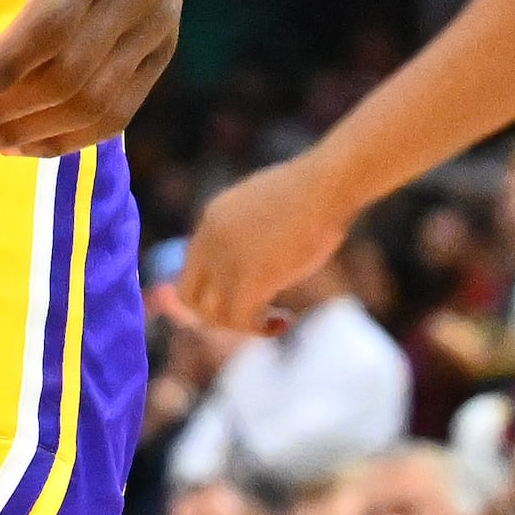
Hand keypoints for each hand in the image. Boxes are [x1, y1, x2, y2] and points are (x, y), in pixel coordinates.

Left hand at [165, 160, 350, 338]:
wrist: (326, 185)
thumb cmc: (310, 194)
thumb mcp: (268, 207)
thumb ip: (251, 232)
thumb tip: (257, 258)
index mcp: (211, 219)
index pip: (191, 270)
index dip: (212, 294)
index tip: (244, 300)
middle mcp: (210, 240)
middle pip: (189, 297)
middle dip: (215, 317)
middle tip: (251, 317)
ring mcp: (227, 258)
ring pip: (213, 315)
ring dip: (243, 326)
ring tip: (276, 319)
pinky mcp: (251, 276)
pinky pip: (242, 319)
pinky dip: (261, 329)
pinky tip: (286, 321)